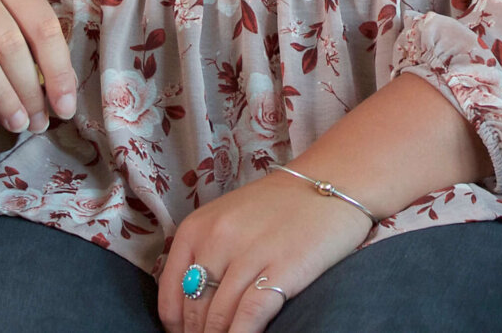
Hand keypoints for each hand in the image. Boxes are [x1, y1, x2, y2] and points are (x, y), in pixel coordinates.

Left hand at [157, 170, 373, 332]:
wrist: (331, 183)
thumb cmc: (278, 207)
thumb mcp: (227, 219)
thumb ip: (203, 256)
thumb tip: (189, 310)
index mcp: (196, 227)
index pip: (170, 296)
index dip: (177, 326)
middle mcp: (217, 238)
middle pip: (195, 310)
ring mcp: (250, 253)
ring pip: (219, 317)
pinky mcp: (283, 268)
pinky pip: (249, 315)